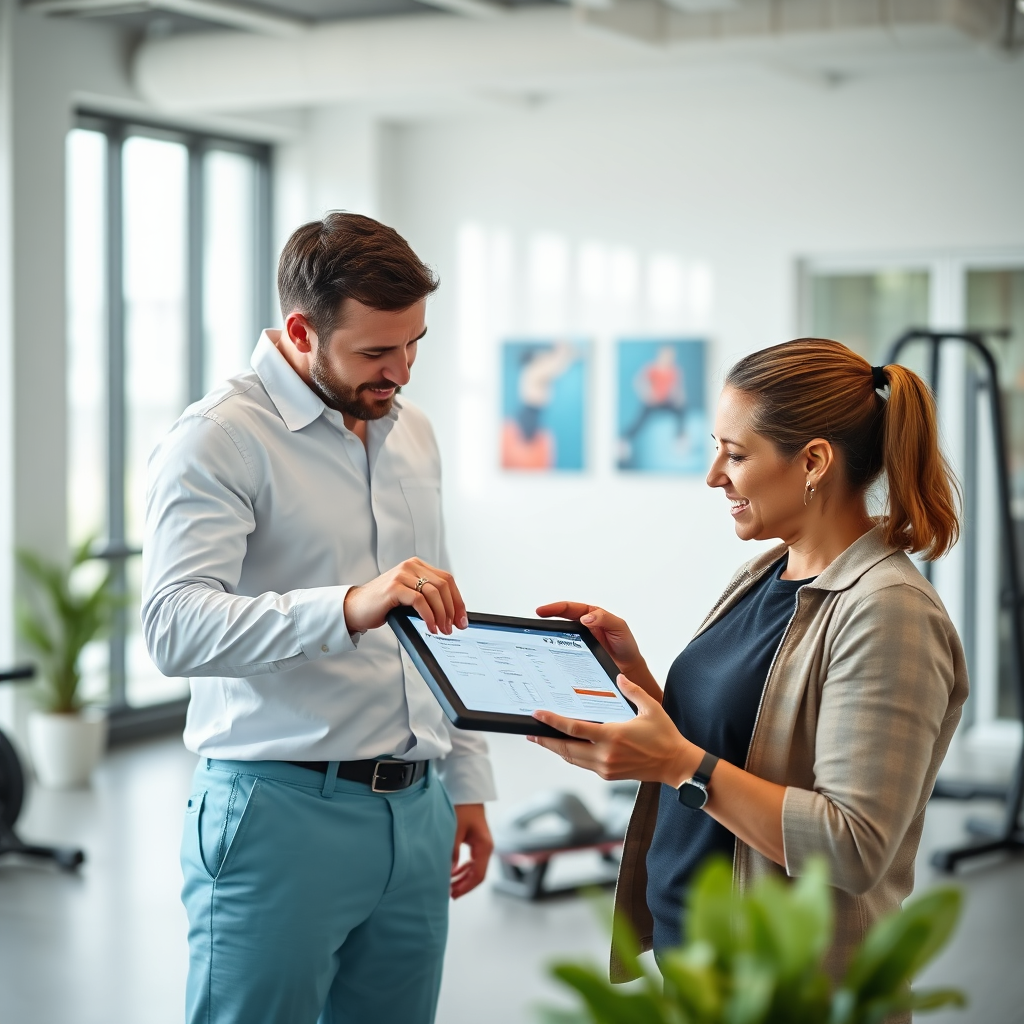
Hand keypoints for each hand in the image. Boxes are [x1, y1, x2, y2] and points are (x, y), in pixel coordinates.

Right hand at [343, 558, 466, 634]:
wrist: (355, 608)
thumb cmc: (382, 604)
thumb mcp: (409, 596)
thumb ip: (427, 597)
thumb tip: (452, 614)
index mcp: (417, 566)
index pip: (447, 580)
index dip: (457, 600)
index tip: (462, 618)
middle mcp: (410, 566)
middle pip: (443, 586)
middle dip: (452, 609)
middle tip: (454, 627)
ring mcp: (401, 575)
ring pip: (434, 593)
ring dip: (442, 615)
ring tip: (442, 630)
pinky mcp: (394, 587)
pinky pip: (420, 601)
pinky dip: (429, 616)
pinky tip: (430, 627)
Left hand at [450, 803, 492, 898]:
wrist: (466, 792)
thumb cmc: (462, 808)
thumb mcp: (455, 831)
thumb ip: (452, 853)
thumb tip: (448, 872)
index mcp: (484, 846)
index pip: (478, 875)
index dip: (466, 888)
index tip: (453, 895)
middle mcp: (486, 847)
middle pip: (477, 874)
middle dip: (463, 885)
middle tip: (448, 893)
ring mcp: (482, 845)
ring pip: (474, 869)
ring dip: (462, 878)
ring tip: (448, 885)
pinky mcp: (476, 842)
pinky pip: (472, 861)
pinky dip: (463, 868)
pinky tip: (452, 872)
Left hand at [529, 676, 699, 785]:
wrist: (676, 765)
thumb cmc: (665, 736)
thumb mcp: (651, 708)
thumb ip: (632, 691)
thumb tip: (618, 677)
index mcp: (613, 736)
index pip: (574, 729)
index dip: (553, 722)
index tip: (538, 714)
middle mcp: (605, 755)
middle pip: (566, 747)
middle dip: (545, 740)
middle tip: (529, 732)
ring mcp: (605, 767)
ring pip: (572, 758)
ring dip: (555, 748)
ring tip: (541, 739)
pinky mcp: (608, 774)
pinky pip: (582, 764)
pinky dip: (570, 754)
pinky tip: (565, 746)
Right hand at [535, 602, 660, 700]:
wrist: (628, 668)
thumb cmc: (626, 645)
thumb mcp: (619, 627)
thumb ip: (604, 619)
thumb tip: (585, 617)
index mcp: (591, 615)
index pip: (570, 608)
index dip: (555, 608)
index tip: (542, 611)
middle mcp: (582, 627)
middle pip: (560, 620)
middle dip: (547, 618)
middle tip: (535, 620)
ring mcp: (578, 641)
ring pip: (559, 635)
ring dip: (549, 635)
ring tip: (538, 636)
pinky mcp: (577, 655)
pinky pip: (563, 651)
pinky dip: (554, 651)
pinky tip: (548, 653)